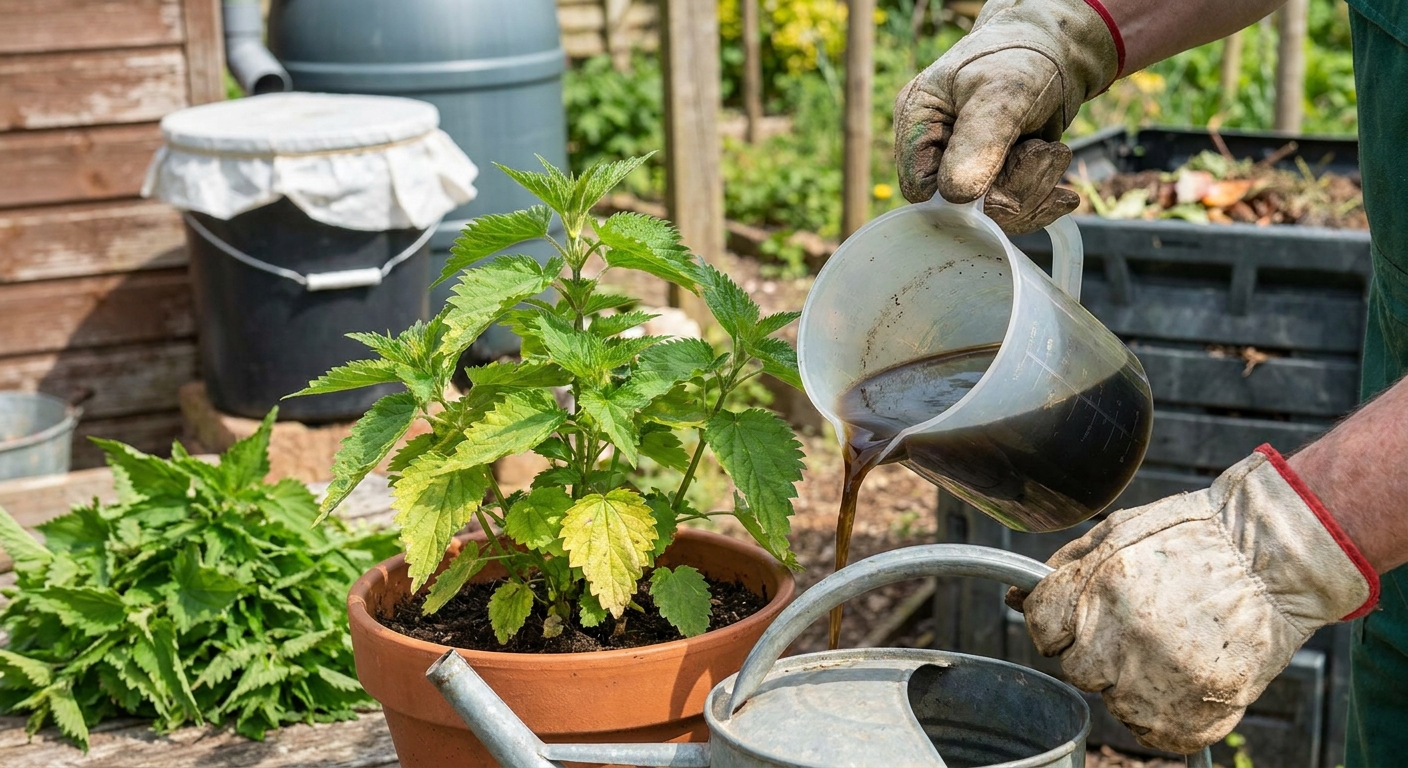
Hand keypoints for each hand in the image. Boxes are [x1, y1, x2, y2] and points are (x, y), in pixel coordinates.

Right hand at [893, 0, 1120, 233]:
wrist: (1059, 51)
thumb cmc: (1022, 58)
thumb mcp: (1002, 94)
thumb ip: (979, 145)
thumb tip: (956, 196)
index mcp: (920, 120)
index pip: (920, 184)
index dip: (959, 192)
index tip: (1002, 167)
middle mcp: (938, 149)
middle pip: (961, 205)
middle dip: (1011, 186)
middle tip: (1043, 150)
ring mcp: (967, 166)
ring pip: (992, 213)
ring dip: (1033, 189)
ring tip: (1053, 151)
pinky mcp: (995, 179)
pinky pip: (1011, 214)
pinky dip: (1041, 202)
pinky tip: (1062, 193)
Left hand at [1009, 446, 1377, 753]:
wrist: (1275, 555)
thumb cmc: (1192, 536)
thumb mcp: (1118, 531)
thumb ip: (1063, 569)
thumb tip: (1016, 596)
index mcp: (1102, 587)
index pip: (1041, 628)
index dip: (1059, 623)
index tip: (1083, 617)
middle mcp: (1128, 635)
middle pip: (1076, 670)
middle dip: (1097, 652)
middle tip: (1138, 627)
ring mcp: (1166, 677)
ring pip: (1115, 704)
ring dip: (1132, 684)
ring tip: (1170, 645)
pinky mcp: (1202, 709)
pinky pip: (1156, 734)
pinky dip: (1165, 714)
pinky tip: (1185, 676)